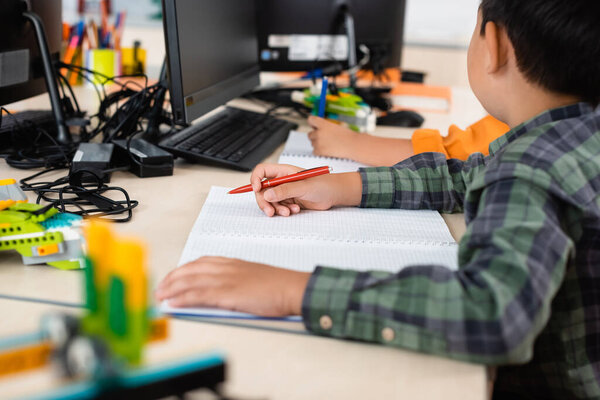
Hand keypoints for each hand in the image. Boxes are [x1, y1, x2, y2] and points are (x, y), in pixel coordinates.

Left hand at [155, 257, 310, 316]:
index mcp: (232, 262)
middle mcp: (226, 268)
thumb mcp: (253, 277)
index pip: (200, 262)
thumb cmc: (278, 285)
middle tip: (160, 288)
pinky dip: (182, 298)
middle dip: (172, 279)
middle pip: (190, 270)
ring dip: (171, 289)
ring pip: (190, 281)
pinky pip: (199, 295)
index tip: (173, 277)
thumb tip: (220, 292)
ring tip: (160, 296)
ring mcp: (226, 279)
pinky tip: (173, 303)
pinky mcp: (228, 293)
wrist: (291, 287)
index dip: (183, 269)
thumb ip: (235, 280)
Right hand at [250, 163, 362, 216]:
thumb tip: (267, 194)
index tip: (256, 189)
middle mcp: (282, 180)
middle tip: (270, 211)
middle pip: (263, 190)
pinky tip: (295, 210)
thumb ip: (285, 190)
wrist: (335, 194)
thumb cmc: (324, 184)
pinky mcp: (290, 201)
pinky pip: (279, 207)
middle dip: (264, 201)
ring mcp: (286, 191)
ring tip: (288, 212)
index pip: (262, 171)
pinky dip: (284, 211)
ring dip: (276, 208)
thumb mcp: (303, 187)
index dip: (255, 179)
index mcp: (284, 171)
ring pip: (270, 201)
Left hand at [308, 116, 360, 158]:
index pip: (311, 120)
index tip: (314, 127)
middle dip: (315, 137)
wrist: (353, 145)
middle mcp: (319, 132)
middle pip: (310, 134)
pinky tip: (328, 150)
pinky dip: (320, 152)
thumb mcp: (335, 126)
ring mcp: (318, 142)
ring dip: (318, 145)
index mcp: (323, 124)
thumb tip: (316, 129)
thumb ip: (324, 126)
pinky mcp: (319, 151)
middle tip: (325, 139)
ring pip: (313, 144)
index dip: (313, 124)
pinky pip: (315, 152)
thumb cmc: (347, 136)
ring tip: (330, 145)